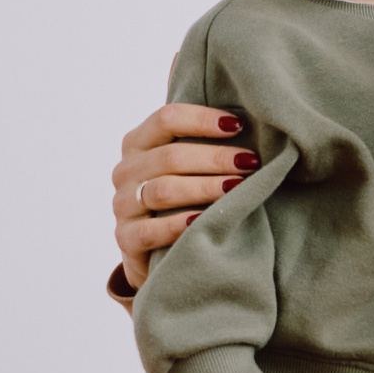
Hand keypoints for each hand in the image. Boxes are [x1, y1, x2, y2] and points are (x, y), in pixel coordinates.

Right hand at [113, 102, 254, 288]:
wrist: (155, 253)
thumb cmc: (182, 199)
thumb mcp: (185, 167)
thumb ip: (202, 145)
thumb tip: (246, 126)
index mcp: (138, 143)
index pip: (166, 119)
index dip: (203, 119)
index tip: (239, 126)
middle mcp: (126, 170)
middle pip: (170, 156)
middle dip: (215, 158)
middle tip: (250, 162)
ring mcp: (123, 205)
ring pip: (163, 190)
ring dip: (205, 187)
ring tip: (237, 188)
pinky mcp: (126, 238)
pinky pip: (151, 230)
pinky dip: (179, 224)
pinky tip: (204, 219)